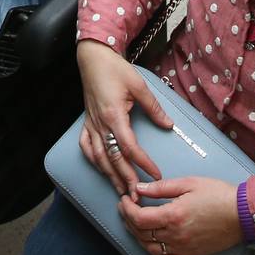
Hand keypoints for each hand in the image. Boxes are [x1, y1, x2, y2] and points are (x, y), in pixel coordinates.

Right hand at [76, 40, 169, 196]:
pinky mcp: (86, 122)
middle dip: (126, 179)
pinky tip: (101, 169)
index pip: (129, 147)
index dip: (143, 163)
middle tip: (137, 196)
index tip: (156, 174)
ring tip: (121, 190)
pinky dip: (93, 161)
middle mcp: (100, 124)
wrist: (93, 59)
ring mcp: (91, 124)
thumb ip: (153, 108)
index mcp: (114, 115)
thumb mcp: (139, 85)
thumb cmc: (115, 69)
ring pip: (98, 157)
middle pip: (113, 158)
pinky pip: (86, 147)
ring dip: (110, 175)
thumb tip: (168, 125)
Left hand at [121, 176, 245, 254]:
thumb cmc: (218, 194)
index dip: (127, 208)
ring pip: (150, 248)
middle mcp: (175, 235)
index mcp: (173, 216)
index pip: (139, 218)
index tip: (125, 199)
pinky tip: (151, 241)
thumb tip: (139, 188)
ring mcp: (183, 248)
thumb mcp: (188, 183)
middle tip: (126, 207)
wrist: (242, 214)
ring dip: (137, 236)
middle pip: (141, 233)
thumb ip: (161, 187)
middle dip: (128, 219)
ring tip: (134, 222)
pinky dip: (153, 251)